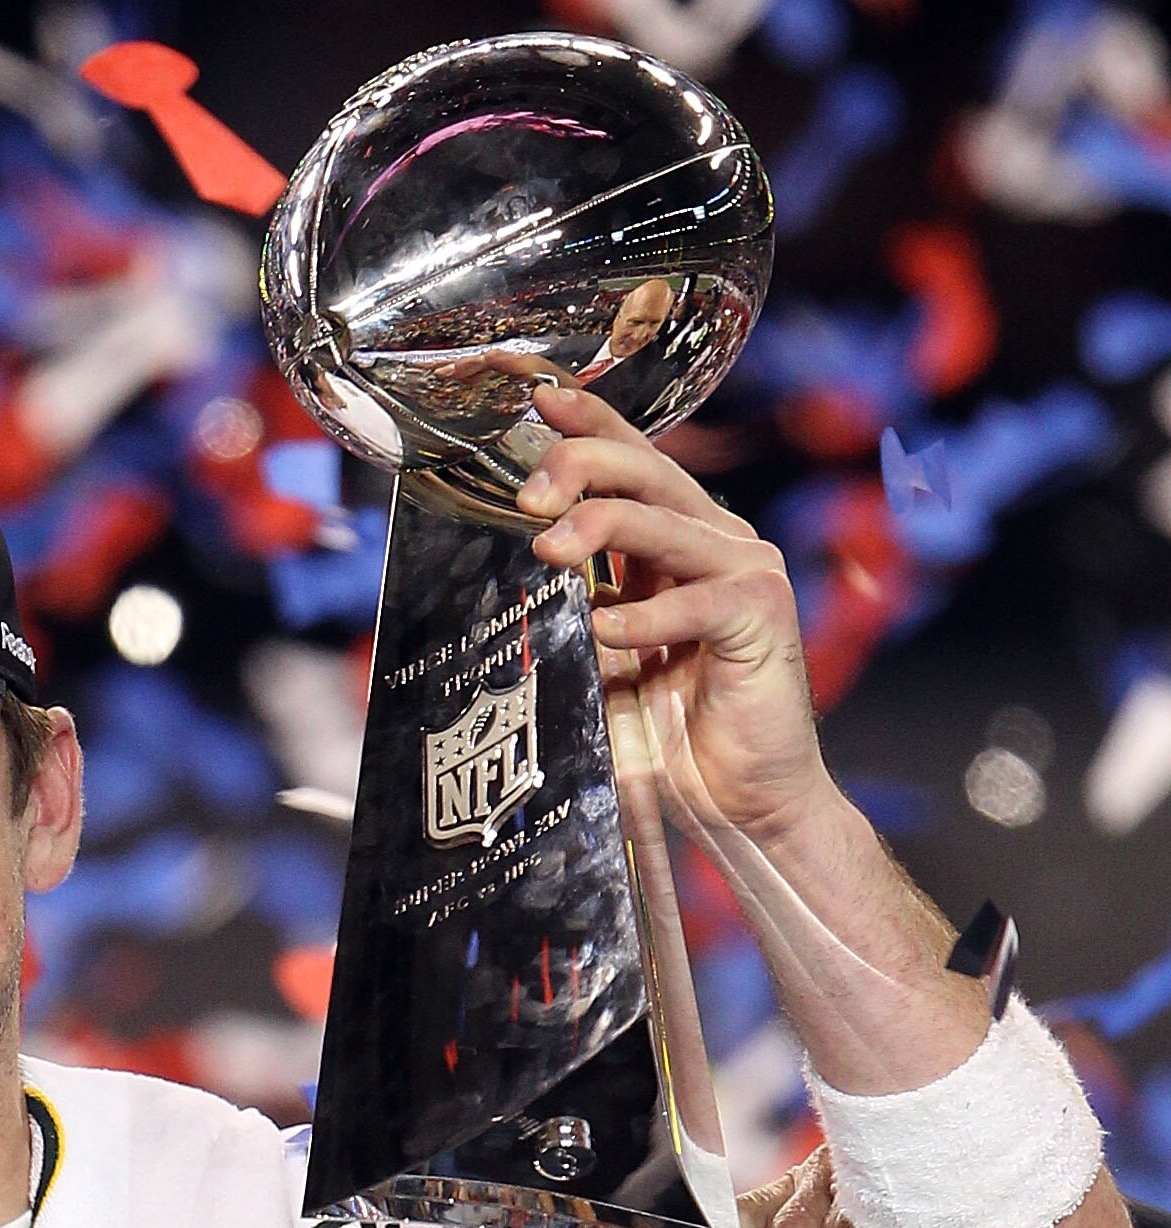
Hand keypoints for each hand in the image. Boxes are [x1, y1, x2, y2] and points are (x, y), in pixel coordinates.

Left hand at [516, 381, 832, 842]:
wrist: (739, 802)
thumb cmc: (668, 733)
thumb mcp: (598, 661)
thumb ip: (568, 611)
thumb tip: (499, 577)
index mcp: (672, 543)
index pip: (629, 463)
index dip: (588, 419)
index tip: (534, 391)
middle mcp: (714, 544)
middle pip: (645, 472)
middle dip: (582, 465)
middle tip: (528, 495)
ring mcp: (746, 574)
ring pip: (666, 521)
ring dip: (602, 525)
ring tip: (549, 547)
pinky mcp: (764, 619)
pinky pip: (702, 600)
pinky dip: (649, 615)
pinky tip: (608, 633)